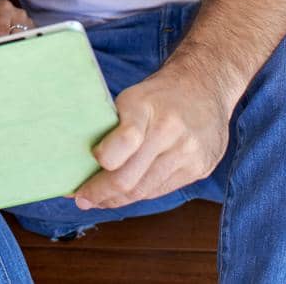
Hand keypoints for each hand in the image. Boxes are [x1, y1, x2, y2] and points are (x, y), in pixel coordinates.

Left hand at [71, 67, 230, 210]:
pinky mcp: (200, 168)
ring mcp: (189, 152)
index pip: (124, 141)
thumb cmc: (157, 95)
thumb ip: (112, 129)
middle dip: (101, 193)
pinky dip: (140, 195)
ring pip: (145, 190)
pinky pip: (161, 190)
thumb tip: (81, 165)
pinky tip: (126, 195)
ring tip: (100, 200)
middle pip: (130, 177)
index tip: (83, 169)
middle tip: (83, 199)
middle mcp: (171, 130)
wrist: (204, 86)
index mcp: (146, 106)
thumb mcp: (130, 98)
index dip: (101, 161)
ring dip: (118, 200)